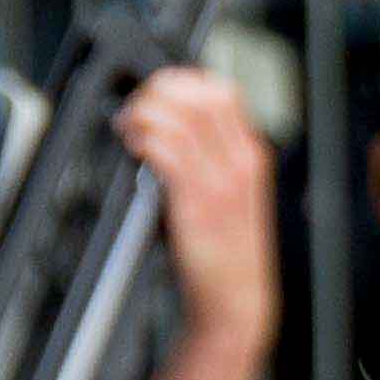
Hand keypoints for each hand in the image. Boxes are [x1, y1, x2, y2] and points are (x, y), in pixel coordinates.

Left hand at [124, 64, 280, 337]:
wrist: (235, 299)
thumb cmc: (226, 253)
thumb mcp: (231, 196)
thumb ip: (211, 160)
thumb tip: (171, 127)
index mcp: (251, 157)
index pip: (224, 93)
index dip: (185, 81)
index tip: (159, 91)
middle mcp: (240, 163)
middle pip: (200, 96)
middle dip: (160, 90)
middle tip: (138, 105)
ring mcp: (220, 182)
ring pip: (180, 118)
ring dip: (145, 112)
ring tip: (129, 125)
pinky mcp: (196, 202)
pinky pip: (166, 150)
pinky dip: (144, 138)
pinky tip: (133, 144)